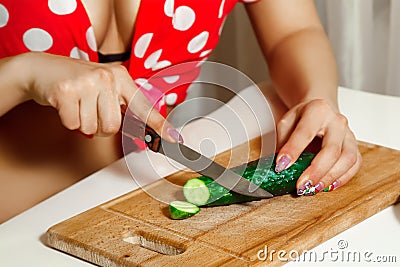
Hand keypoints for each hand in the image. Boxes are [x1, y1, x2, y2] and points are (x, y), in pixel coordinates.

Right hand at [20, 52, 179, 141]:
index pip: (143, 105)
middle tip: (91, 110)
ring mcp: (86, 83)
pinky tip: (66, 105)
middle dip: (101, 126)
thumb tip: (142, 131)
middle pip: (113, 126)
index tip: (173, 138)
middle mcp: (107, 77)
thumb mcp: (105, 87)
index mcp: (121, 77)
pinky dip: (69, 121)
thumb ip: (123, 105)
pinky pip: (74, 125)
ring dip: (84, 123)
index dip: (159, 124)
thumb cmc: (78, 81)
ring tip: (78, 105)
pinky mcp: (66, 91)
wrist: (42, 69)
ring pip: (93, 128)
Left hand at [274, 99, 361, 194]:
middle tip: (301, 186)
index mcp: (317, 110)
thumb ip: (283, 142)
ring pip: (347, 159)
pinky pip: (355, 164)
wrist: (320, 110)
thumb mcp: (287, 123)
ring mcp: (348, 134)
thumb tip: (280, 166)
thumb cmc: (302, 118)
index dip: (293, 150)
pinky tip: (328, 186)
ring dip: (330, 177)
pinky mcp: (354, 146)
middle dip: (316, 171)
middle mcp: (337, 121)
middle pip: (332, 149)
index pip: (305, 132)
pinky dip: (342, 178)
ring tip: (313, 189)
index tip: (281, 166)